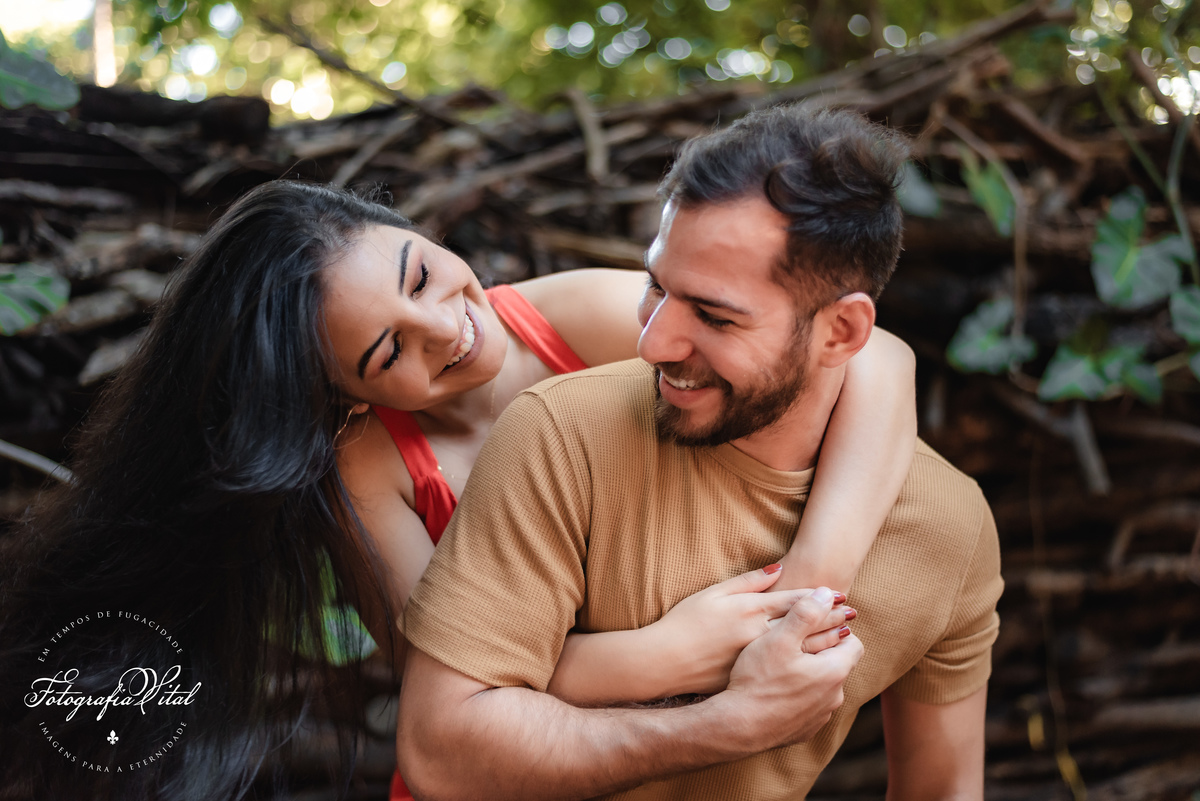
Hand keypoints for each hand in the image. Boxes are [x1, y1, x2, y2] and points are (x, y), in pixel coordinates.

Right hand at [649, 566, 854, 695]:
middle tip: (853, 615)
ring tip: (845, 639)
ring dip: (828, 646)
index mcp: (751, 611)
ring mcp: (759, 664)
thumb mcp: (713, 594)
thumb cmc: (684, 626)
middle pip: (807, 628)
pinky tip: (823, 671)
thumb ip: (748, 581)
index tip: (841, 594)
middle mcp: (760, 637)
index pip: (795, 602)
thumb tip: (778, 567)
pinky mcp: (754, 684)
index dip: (820, 598)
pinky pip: (792, 681)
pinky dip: (811, 673)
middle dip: (832, 620)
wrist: (665, 666)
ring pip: (805, 656)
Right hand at [711, 586, 863, 752]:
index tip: (814, 625)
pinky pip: (809, 707)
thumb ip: (805, 613)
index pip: (854, 643)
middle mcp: (834, 697)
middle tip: (793, 642)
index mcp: (834, 671)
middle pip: (837, 665)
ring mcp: (820, 716)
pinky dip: (798, 697)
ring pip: (823, 687)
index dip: (836, 630)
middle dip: (821, 651)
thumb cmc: (758, 680)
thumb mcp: (779, 638)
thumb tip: (827, 593)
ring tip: (782, 666)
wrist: (738, 726)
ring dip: (809, 675)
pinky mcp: (804, 730)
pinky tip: (776, 690)